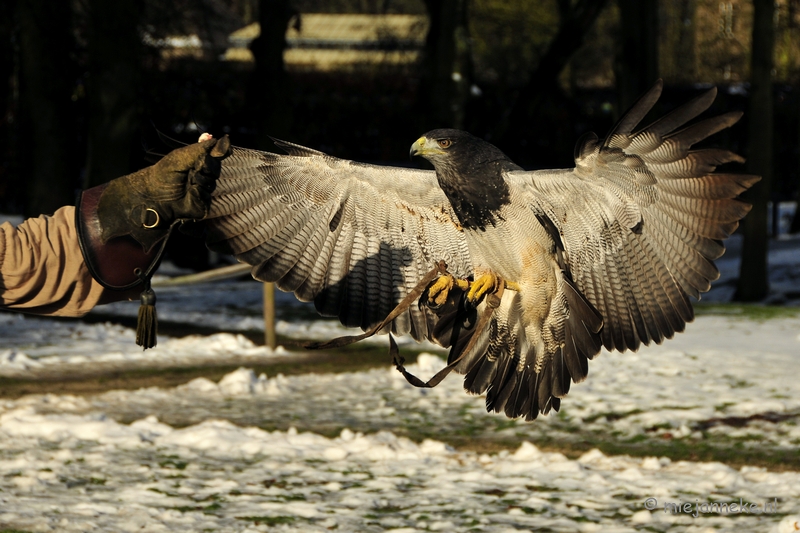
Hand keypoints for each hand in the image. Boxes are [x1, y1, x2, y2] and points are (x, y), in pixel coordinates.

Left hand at [96, 135, 231, 251]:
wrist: (150, 198)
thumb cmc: (161, 175)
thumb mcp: (180, 158)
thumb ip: (199, 149)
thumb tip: (219, 138)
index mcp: (195, 162)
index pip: (214, 154)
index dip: (220, 150)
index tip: (225, 146)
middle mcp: (201, 175)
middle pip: (216, 167)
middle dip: (208, 166)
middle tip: (197, 167)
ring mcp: (202, 190)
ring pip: (212, 182)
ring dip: (202, 179)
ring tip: (189, 181)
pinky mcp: (202, 205)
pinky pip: (208, 196)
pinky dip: (200, 193)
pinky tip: (191, 193)